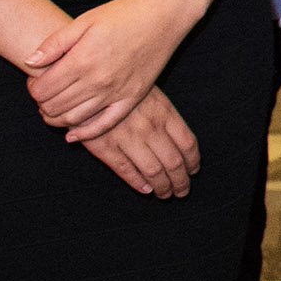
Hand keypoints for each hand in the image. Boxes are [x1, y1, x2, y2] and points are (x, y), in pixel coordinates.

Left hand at [27, 0, 190, 137]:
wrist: (164, 16)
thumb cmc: (124, 14)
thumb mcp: (84, 21)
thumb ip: (55, 43)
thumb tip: (30, 62)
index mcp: (82, 60)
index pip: (42, 89)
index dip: (32, 88)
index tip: (35, 80)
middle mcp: (97, 81)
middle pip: (54, 106)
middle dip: (42, 103)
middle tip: (44, 93)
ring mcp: (115, 92)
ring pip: (73, 119)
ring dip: (56, 118)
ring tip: (53, 109)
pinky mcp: (132, 98)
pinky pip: (105, 124)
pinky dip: (85, 133)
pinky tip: (73, 134)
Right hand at [81, 88, 201, 196]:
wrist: (87, 87)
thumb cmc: (122, 90)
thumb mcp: (151, 95)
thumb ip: (166, 117)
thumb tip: (182, 145)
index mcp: (164, 113)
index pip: (187, 144)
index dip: (193, 162)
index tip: (194, 171)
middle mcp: (150, 128)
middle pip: (173, 162)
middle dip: (181, 181)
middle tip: (182, 191)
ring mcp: (128, 138)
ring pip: (153, 170)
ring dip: (162, 187)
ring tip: (165, 194)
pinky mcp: (105, 147)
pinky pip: (126, 170)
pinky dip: (138, 183)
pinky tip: (146, 190)